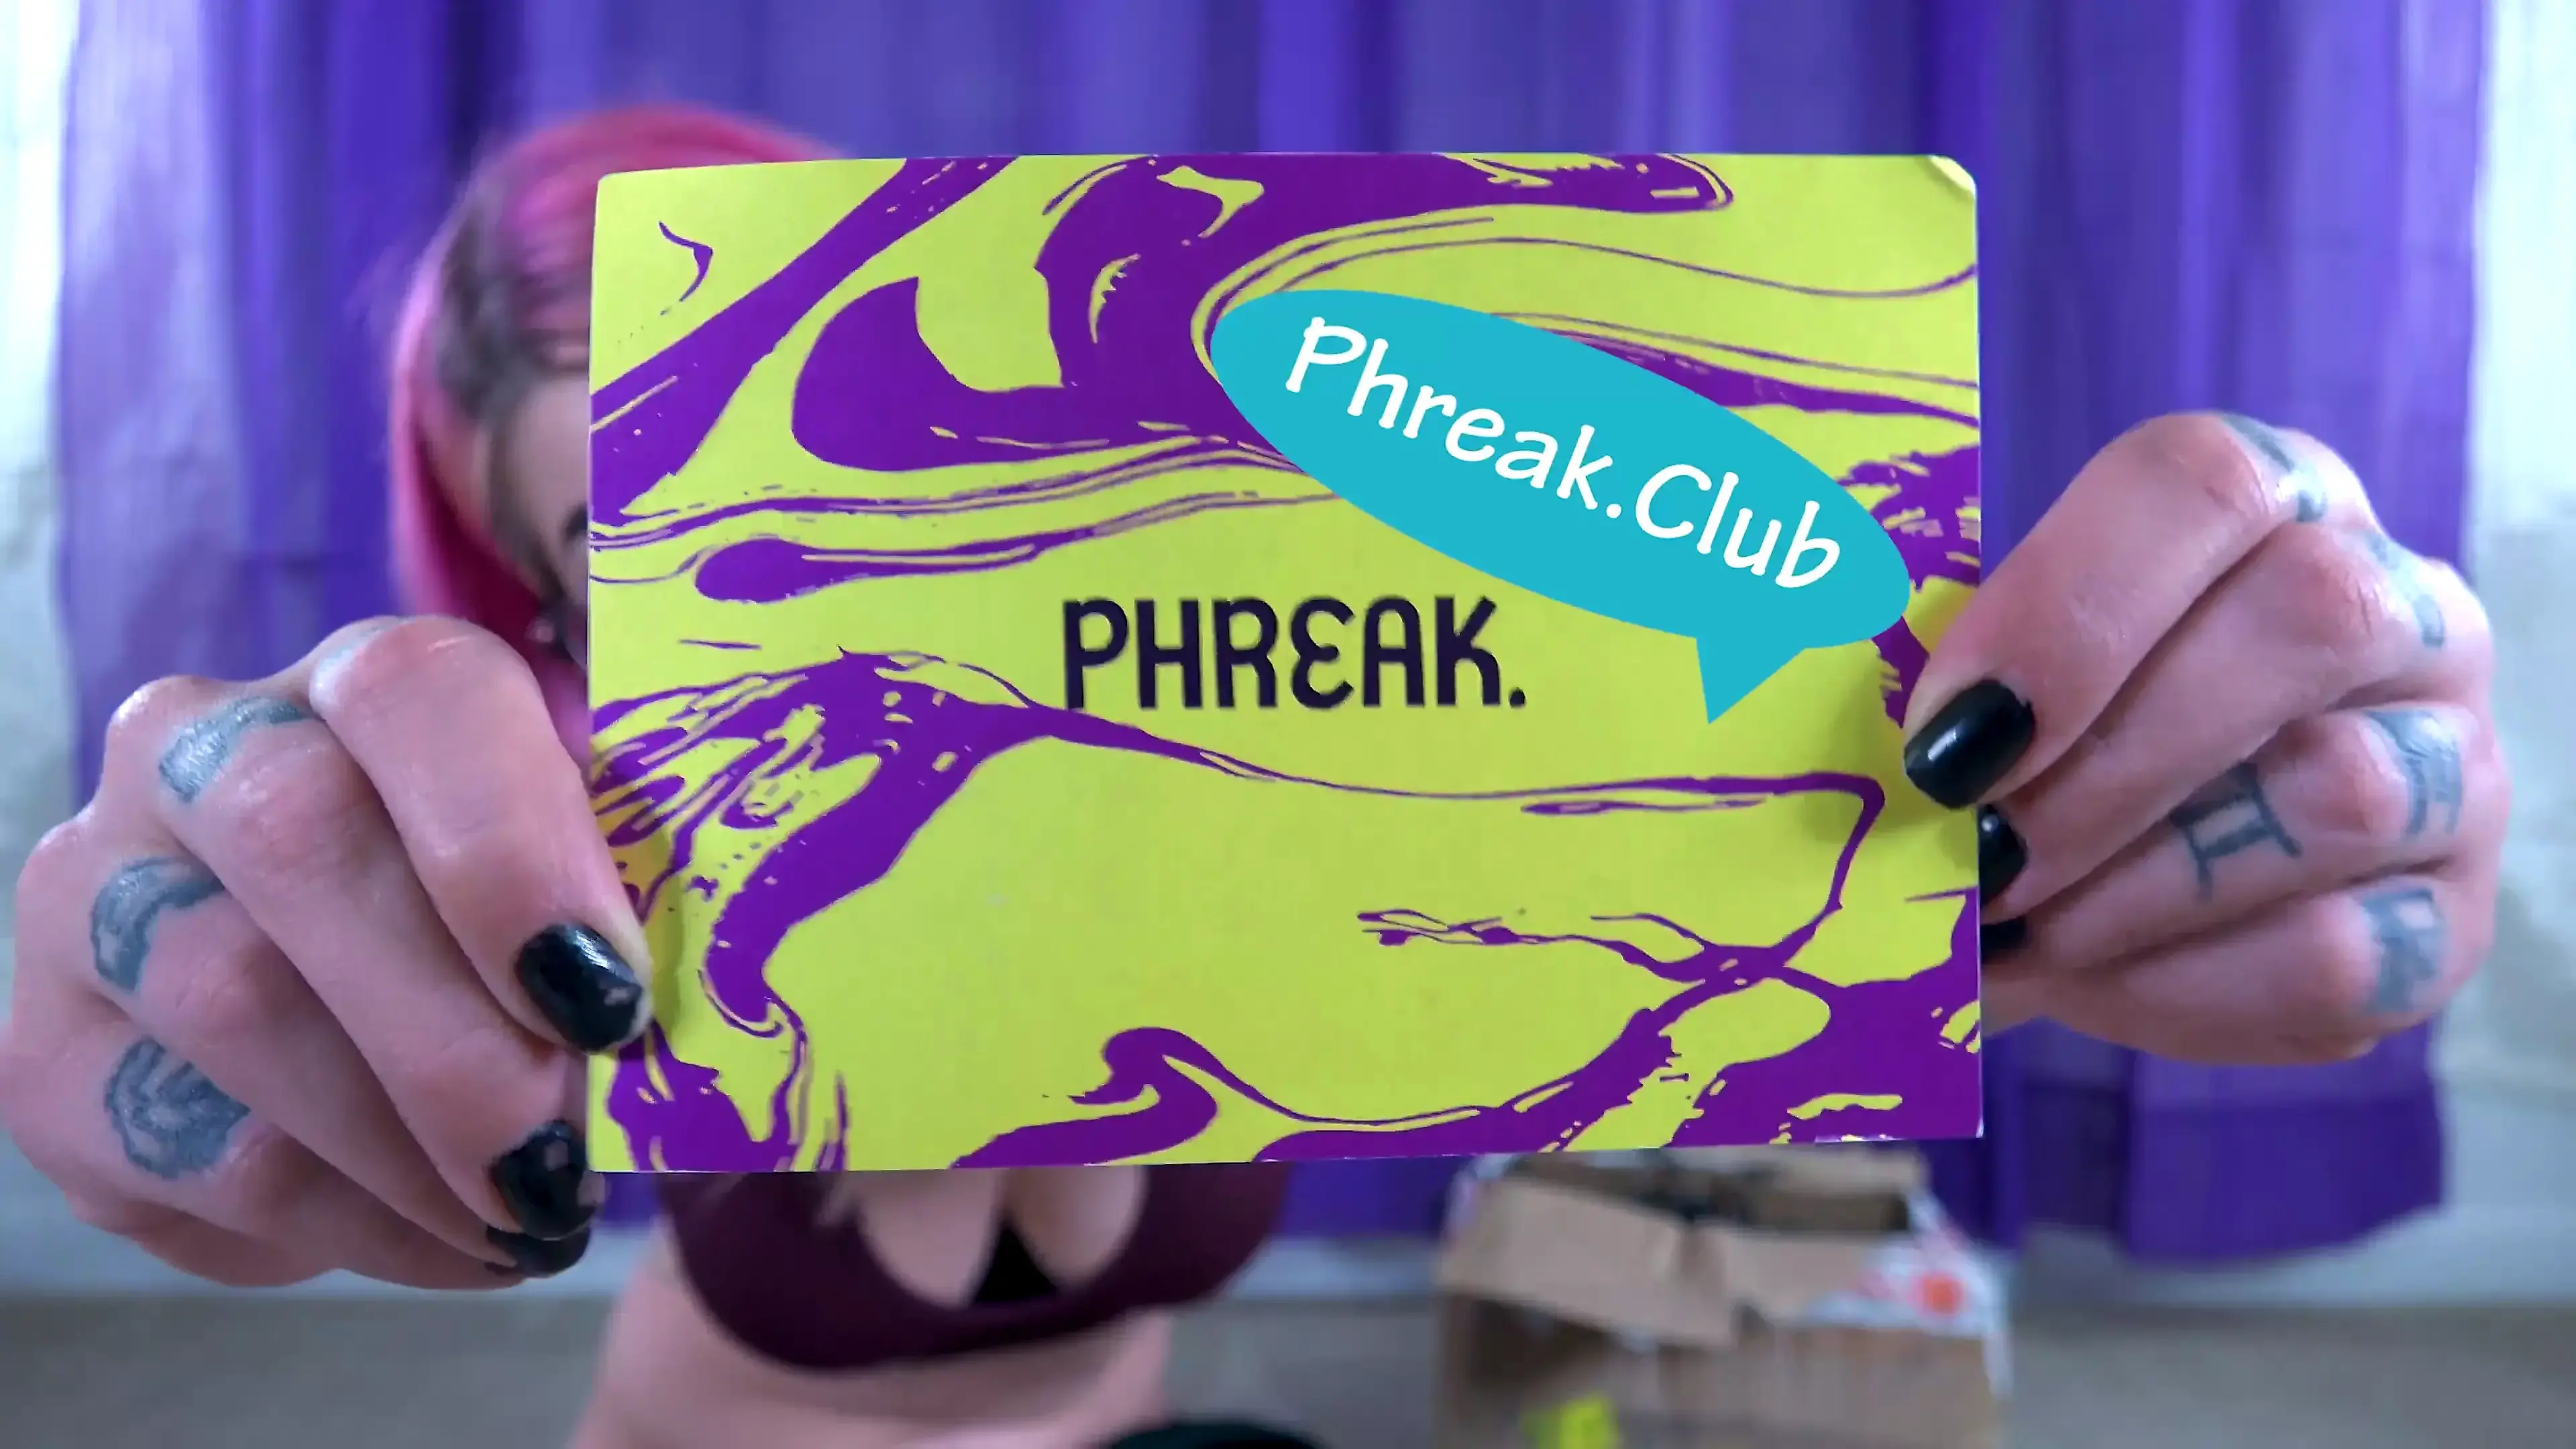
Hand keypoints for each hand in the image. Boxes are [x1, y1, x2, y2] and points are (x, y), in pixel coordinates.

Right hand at [0, 618, 650, 1284]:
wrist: (382, 1007)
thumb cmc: (529, 921)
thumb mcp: (601, 869)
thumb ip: (649, 878)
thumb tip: (746, 959)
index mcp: (361, 681)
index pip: (415, 691)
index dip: (511, 844)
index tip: (610, 997)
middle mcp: (191, 751)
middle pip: (299, 841)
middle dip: (453, 1030)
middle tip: (561, 1153)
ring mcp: (93, 900)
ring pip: (232, 1008)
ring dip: (410, 1149)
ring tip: (532, 1214)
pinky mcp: (50, 1060)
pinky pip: (192, 1154)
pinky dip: (352, 1225)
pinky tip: (453, 1239)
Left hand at [1902, 414, 2504, 1061]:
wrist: (2091, 893)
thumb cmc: (2024, 754)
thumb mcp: (1970, 682)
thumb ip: (1919, 660)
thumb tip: (1815, 679)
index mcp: (2271, 502)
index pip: (2202, 481)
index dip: (2066, 605)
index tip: (1943, 736)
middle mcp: (2398, 607)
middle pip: (2307, 615)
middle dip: (2109, 760)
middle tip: (1976, 851)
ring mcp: (2452, 762)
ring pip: (2344, 791)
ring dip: (2141, 881)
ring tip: (2018, 924)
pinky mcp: (2450, 920)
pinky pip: (2347, 953)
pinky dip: (2184, 985)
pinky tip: (2087, 978)